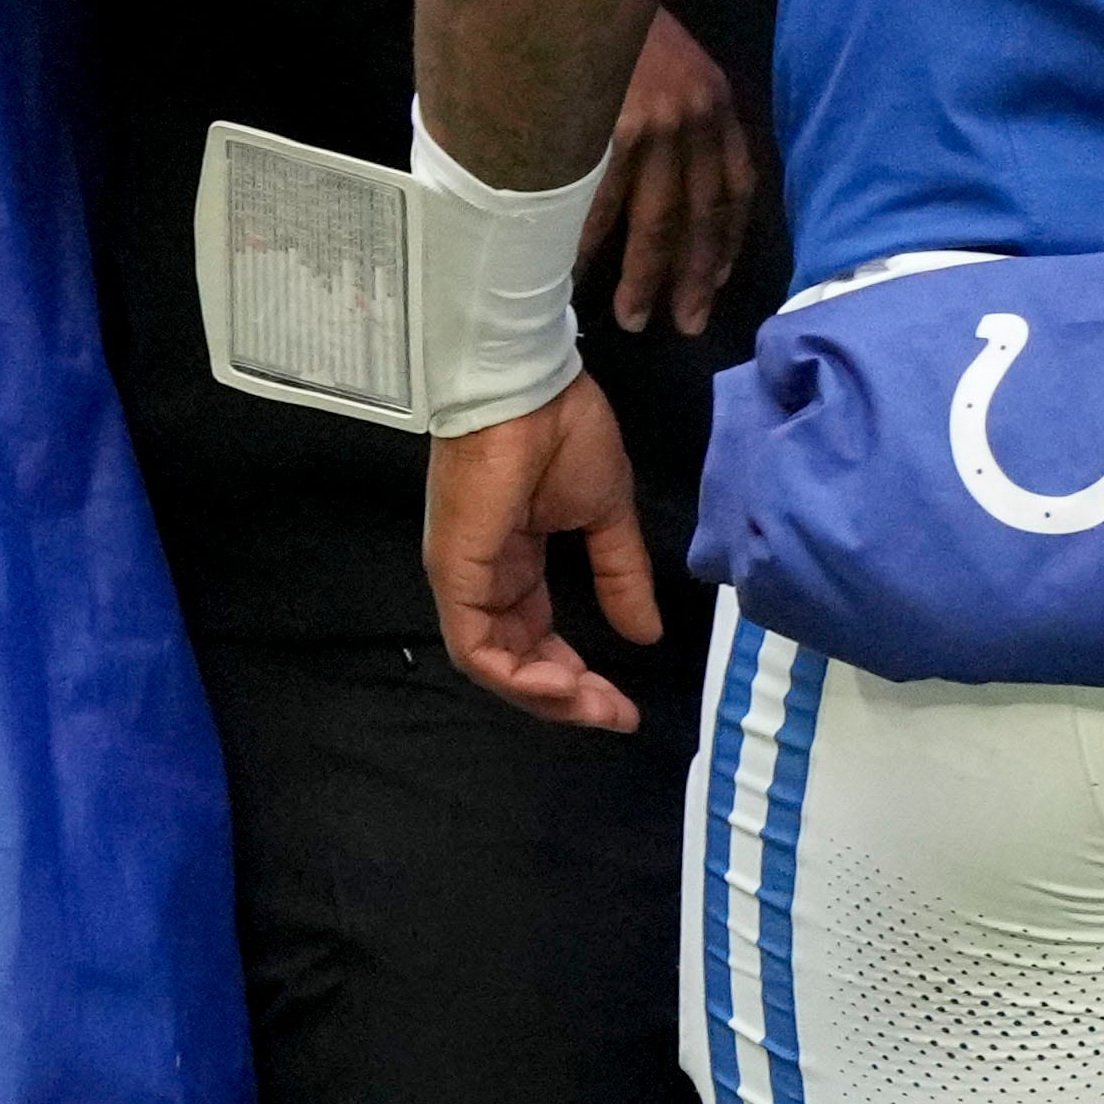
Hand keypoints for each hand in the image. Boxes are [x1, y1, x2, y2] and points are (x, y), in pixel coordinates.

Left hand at [424, 378, 662, 732]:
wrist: (529, 386)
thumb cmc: (562, 432)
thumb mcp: (605, 514)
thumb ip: (620, 574)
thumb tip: (647, 633)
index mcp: (514, 563)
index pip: (536, 639)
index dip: (577, 677)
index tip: (625, 703)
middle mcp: (483, 580)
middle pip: (516, 662)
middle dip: (567, 699)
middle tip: (616, 717)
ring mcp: (464, 579)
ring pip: (494, 665)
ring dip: (546, 697)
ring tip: (596, 707)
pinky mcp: (456, 573)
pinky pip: (476, 646)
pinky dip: (518, 676)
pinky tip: (562, 687)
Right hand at [581, 5, 751, 337]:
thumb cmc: (622, 18)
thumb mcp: (676, 61)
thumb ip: (683, 113)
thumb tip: (671, 171)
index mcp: (716, 107)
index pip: (734, 190)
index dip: (727, 243)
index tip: (715, 283)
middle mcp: (696, 121)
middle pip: (700, 217)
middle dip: (692, 277)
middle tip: (686, 324)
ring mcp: (655, 126)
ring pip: (655, 221)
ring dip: (645, 276)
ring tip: (636, 318)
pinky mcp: (612, 128)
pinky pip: (602, 202)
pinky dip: (591, 243)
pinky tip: (579, 273)